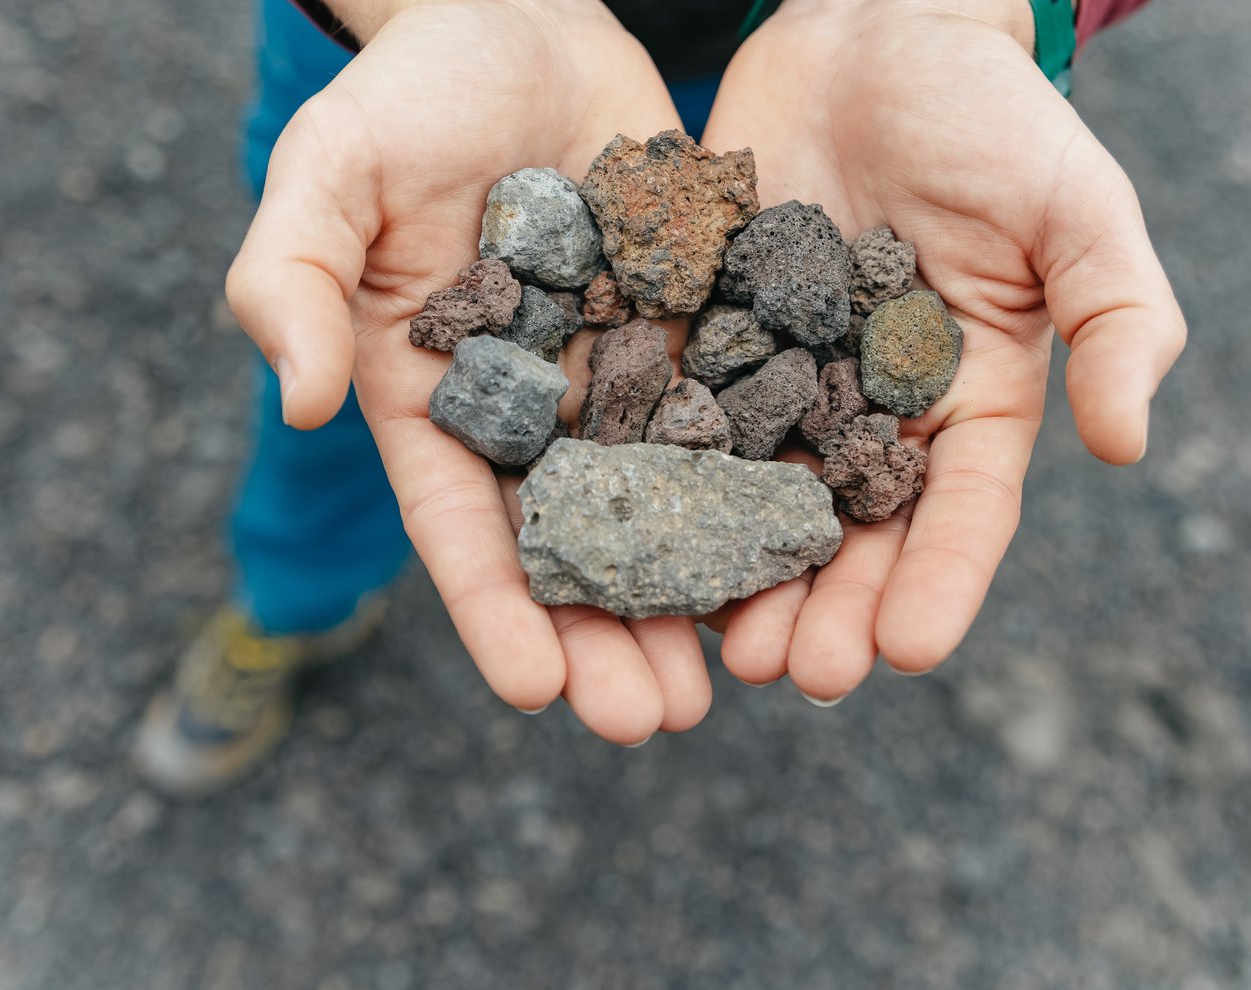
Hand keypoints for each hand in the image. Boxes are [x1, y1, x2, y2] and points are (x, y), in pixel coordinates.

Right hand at [226, 0, 711, 743]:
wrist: (514, 18)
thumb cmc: (409, 95)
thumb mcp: (329, 173)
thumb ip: (292, 278)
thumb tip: (307, 398)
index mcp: (436, 399)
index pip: (461, 524)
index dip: (495, 610)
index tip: (535, 693)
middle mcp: (533, 407)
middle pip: (572, 543)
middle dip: (609, 635)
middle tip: (656, 721)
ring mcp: (617, 373)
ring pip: (661, 504)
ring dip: (693, 592)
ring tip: (734, 675)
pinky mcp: (692, 328)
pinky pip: (732, 417)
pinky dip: (759, 488)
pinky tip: (799, 554)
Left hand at [701, 0, 1185, 699]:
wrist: (870, 38)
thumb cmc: (987, 118)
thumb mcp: (1076, 209)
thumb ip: (1115, 317)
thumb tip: (1130, 444)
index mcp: (964, 399)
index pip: (958, 509)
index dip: (939, 582)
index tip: (908, 652)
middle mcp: (866, 410)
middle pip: (848, 529)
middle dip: (824, 605)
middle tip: (789, 672)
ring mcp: (778, 382)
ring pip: (757, 499)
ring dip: (739, 576)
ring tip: (717, 644)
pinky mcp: (703, 343)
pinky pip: (679, 420)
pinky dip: (663, 484)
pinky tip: (640, 542)